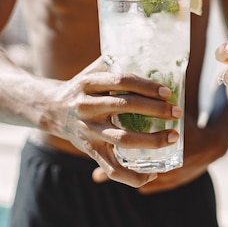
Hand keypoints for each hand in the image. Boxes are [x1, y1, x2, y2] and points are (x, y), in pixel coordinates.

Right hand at [45, 57, 181, 187]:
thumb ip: (115, 61)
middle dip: (156, 110)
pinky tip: (153, 173)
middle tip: (177, 112)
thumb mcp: (93, 70)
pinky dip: (133, 176)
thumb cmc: (82, 87)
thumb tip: (148, 49)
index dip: (146, 85)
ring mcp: (88, 131)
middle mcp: (86, 107)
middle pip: (126, 107)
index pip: (121, 81)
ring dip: (151, 140)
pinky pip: (112, 169)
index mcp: (88, 83)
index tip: (167, 91)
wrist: (50, 109)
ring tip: (173, 137)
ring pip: (123, 139)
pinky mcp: (90, 151)